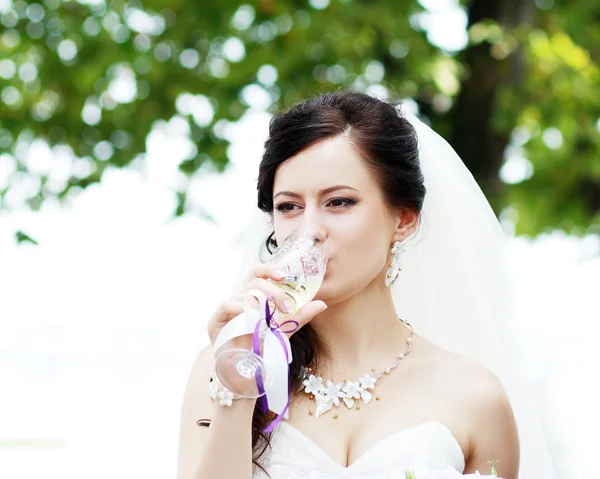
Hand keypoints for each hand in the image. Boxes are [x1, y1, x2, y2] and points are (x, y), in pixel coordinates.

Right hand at [207, 263, 326, 348]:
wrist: (242, 371)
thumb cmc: (260, 345)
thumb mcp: (284, 329)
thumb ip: (300, 315)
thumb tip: (322, 303)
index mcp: (254, 296)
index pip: (258, 273)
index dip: (269, 269)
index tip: (284, 275)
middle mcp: (240, 298)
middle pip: (255, 281)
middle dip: (273, 291)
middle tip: (287, 307)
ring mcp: (228, 308)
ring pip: (244, 293)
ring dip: (261, 303)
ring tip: (271, 318)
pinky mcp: (216, 320)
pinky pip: (227, 305)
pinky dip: (240, 308)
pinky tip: (251, 317)